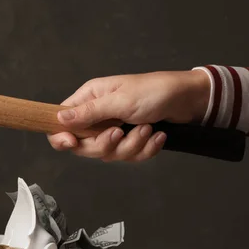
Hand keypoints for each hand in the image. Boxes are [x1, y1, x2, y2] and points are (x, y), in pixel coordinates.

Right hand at [47, 70, 209, 161]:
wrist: (189, 99)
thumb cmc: (155, 92)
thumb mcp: (120, 101)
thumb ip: (89, 112)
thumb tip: (59, 118)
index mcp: (90, 98)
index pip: (62, 122)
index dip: (62, 136)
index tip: (72, 143)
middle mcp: (98, 115)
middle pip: (85, 145)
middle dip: (106, 145)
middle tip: (121, 133)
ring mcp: (114, 128)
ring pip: (109, 153)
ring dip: (132, 145)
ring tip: (147, 128)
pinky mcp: (130, 139)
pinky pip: (129, 156)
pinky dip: (145, 149)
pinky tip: (158, 135)